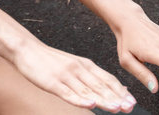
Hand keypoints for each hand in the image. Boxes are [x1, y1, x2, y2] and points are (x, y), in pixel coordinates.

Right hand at [14, 42, 137, 111]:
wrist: (26, 49)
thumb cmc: (50, 60)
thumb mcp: (75, 64)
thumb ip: (94, 77)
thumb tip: (117, 87)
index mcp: (85, 65)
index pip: (107, 79)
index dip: (120, 91)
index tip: (131, 101)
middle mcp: (77, 69)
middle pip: (99, 86)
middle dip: (116, 97)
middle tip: (128, 107)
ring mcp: (65, 76)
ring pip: (87, 91)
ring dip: (102, 100)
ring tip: (115, 108)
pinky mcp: (52, 83)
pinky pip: (68, 93)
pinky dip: (79, 100)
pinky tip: (89, 105)